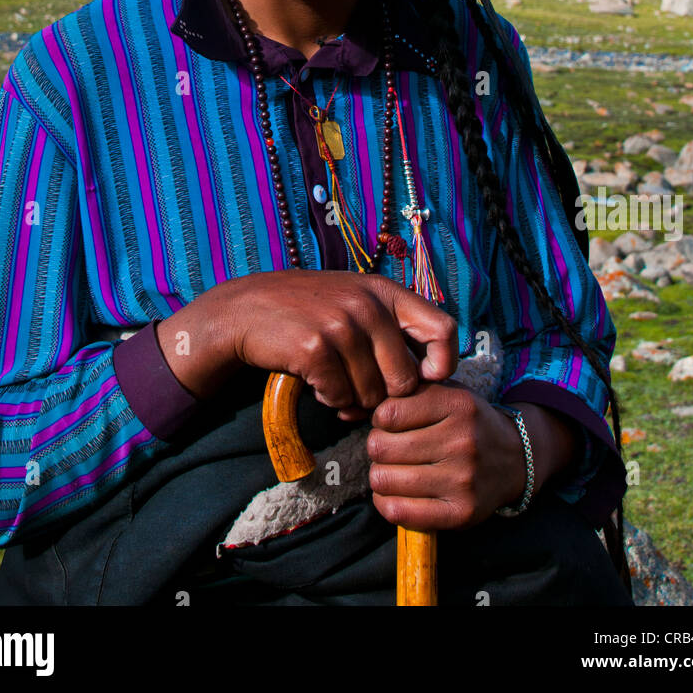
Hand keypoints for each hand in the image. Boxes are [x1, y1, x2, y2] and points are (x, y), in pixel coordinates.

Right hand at [157, 271, 457, 419]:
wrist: (247, 309)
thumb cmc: (310, 310)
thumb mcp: (356, 301)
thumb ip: (393, 328)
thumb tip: (432, 376)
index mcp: (386, 292)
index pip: (444, 330)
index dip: (442, 364)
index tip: (424, 379)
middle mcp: (368, 304)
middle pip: (406, 379)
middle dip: (386, 396)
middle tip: (362, 391)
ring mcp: (341, 324)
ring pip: (373, 395)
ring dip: (354, 400)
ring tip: (336, 382)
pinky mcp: (315, 348)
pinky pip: (340, 398)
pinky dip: (330, 399)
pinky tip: (316, 382)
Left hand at [366, 381, 529, 530]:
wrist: (513, 459)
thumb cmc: (467, 423)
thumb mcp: (446, 393)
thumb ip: (406, 393)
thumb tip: (351, 411)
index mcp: (457, 405)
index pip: (387, 412)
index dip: (380, 419)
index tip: (391, 424)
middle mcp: (462, 441)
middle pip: (381, 447)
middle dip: (377, 448)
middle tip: (389, 449)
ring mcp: (463, 480)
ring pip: (385, 479)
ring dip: (380, 475)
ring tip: (392, 470)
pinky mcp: (460, 513)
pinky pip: (399, 511)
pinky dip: (386, 503)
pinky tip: (394, 494)